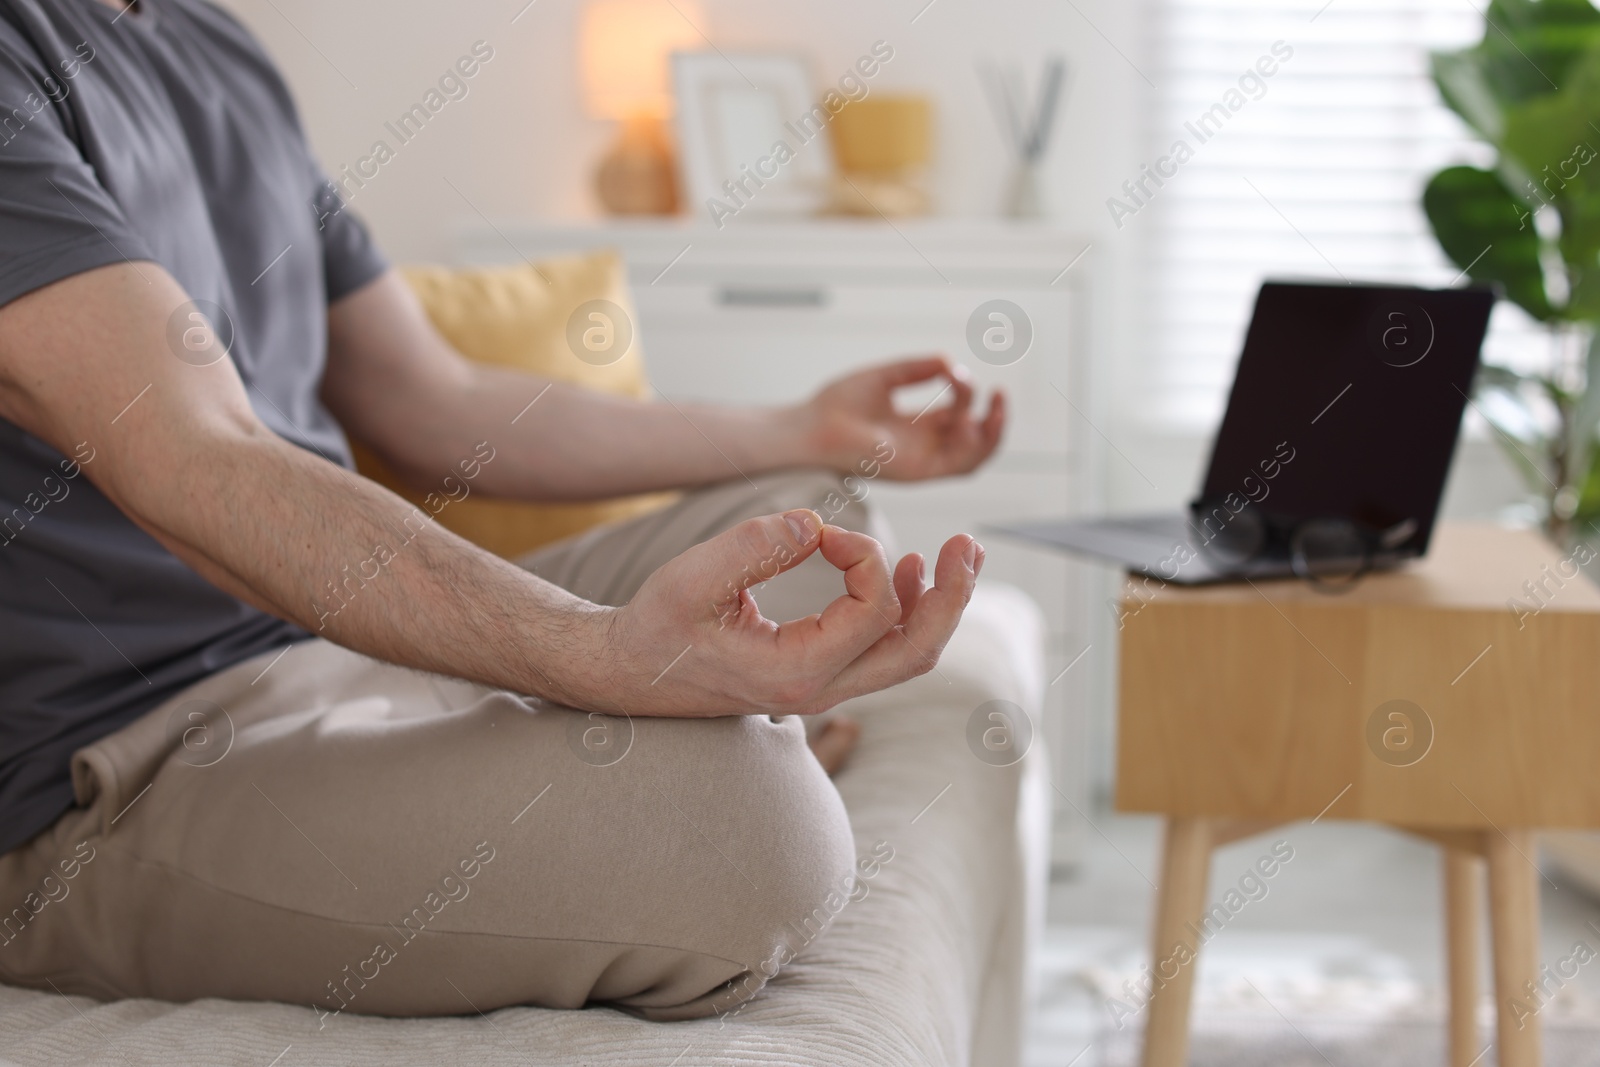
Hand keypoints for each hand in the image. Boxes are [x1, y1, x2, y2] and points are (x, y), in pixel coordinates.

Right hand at [576, 508, 984, 717]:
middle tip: (969, 544)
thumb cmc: (656, 628)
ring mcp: (825, 688)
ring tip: (956, 555)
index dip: (865, 556)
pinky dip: (907, 612)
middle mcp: (820, 690)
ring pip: (908, 655)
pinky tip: (909, 572)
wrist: (631, 675)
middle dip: (952, 596)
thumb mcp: (692, 579)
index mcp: (795, 673)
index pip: (872, 612)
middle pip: (917, 651)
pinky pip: (884, 650)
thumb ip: (753, 546)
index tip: (824, 530)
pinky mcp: (821, 675)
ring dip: (938, 604)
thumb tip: (814, 524)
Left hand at [796, 356, 1004, 480]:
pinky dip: (972, 446)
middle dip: (994, 417)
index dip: (964, 390)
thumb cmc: (838, 405)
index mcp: (915, 426)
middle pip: (974, 439)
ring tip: (994, 406)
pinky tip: (968, 420)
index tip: (952, 370)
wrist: (813, 426)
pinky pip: (958, 466)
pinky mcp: (917, 472)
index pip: (957, 413)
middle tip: (1000, 394)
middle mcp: (922, 446)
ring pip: (974, 458)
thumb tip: (949, 361)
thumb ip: (916, 369)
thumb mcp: (886, 377)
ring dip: (991, 433)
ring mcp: (921, 461)